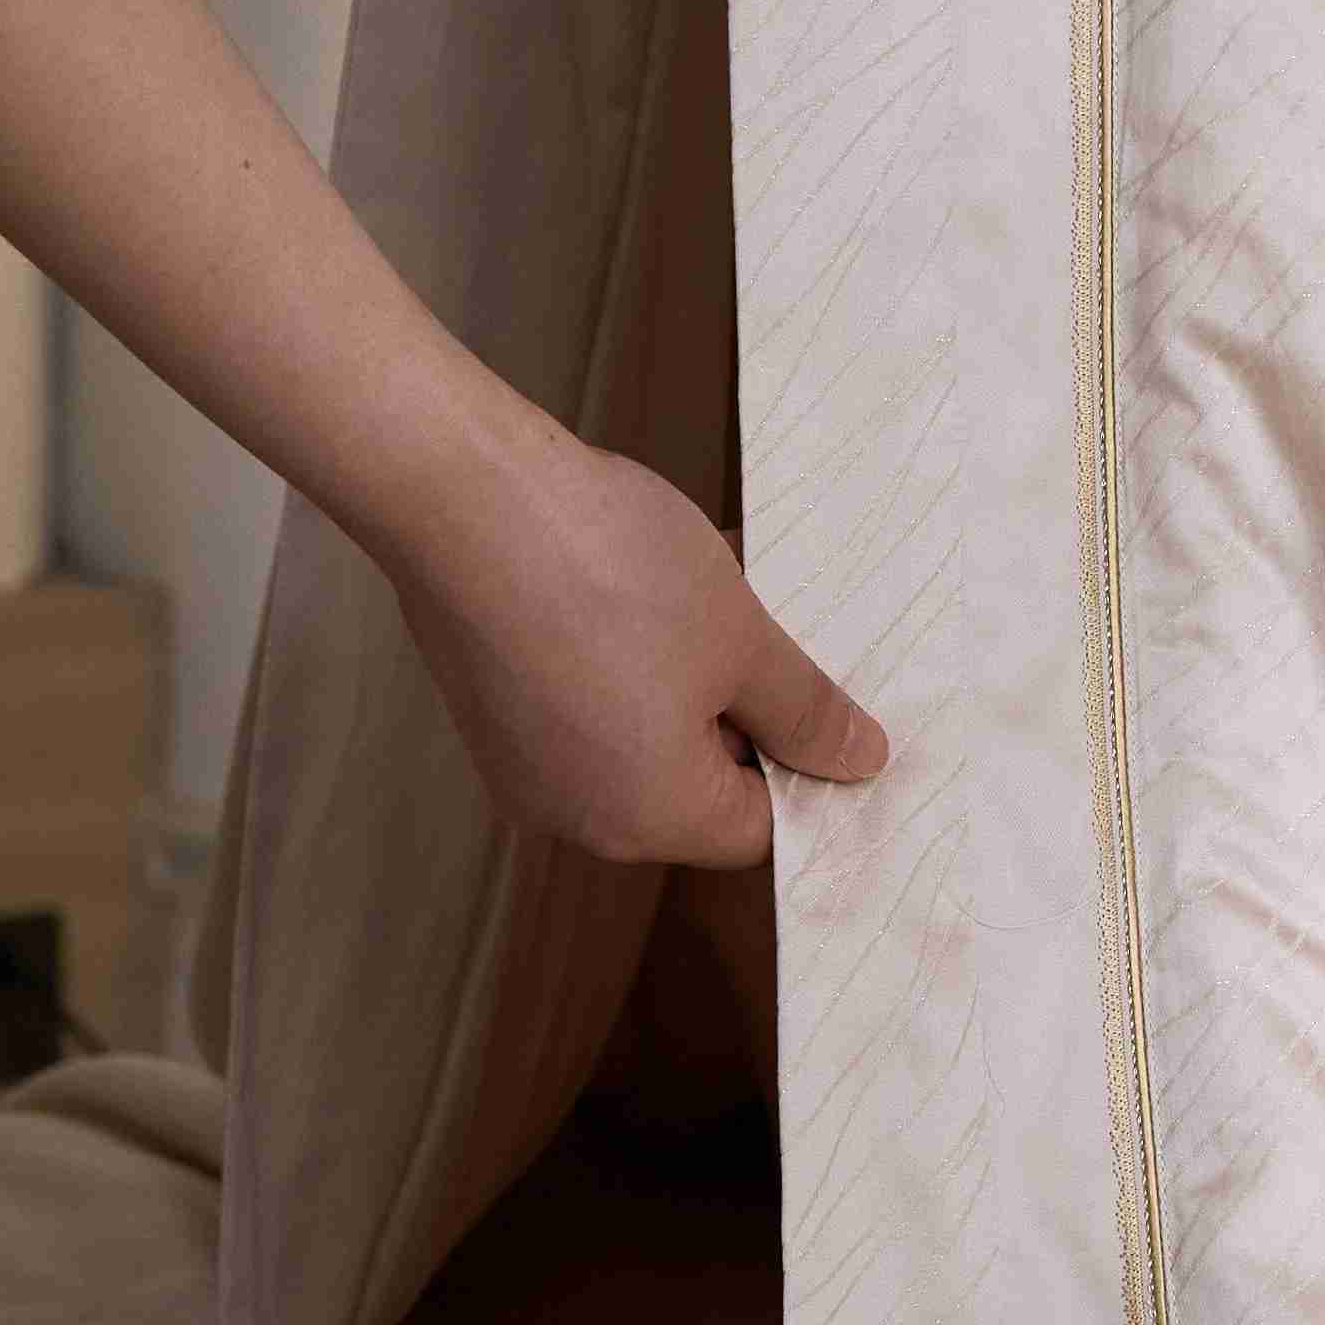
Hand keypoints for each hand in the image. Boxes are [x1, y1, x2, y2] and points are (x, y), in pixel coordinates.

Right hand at [379, 410, 890, 869]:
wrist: (465, 497)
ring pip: (646, 736)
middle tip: (770, 630)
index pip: (761, 827)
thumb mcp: (744, 642)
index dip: (808, 765)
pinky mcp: (492, 711)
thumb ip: (807, 713)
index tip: (829, 698)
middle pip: (700, 786)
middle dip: (746, 710)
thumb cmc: (612, 574)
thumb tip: (859, 763)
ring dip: (693, 672)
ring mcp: (524, 766)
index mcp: (650, 820)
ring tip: (714, 587)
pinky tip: (646, 579)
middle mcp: (577, 816)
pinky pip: (590, 704)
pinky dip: (630, 655)